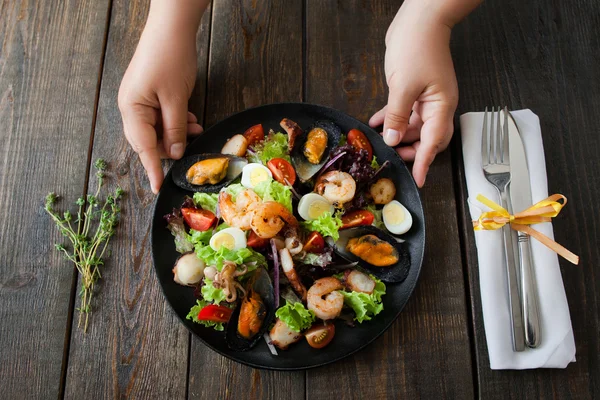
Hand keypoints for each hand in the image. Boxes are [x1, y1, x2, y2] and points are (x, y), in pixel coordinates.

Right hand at [118, 5, 203, 193]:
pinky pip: (162, 116)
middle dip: (170, 147)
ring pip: (158, 129)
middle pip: (149, 140)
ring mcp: (140, 99)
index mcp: (131, 109)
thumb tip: (174, 153)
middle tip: (189, 152)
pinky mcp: (151, 93)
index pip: (142, 147)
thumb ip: (175, 129)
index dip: (152, 169)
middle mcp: (132, 106)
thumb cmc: (170, 58)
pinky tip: (191, 119)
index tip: (157, 188)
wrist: (172, 26)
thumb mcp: (176, 99)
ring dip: (177, 133)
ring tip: (196, 130)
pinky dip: (177, 121)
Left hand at [369, 2, 458, 187]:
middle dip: (410, 150)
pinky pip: (403, 111)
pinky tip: (374, 123)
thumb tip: (392, 139)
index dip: (425, 163)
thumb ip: (397, 116)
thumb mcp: (403, 86)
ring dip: (397, 134)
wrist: (420, 18)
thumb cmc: (417, 47)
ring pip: (413, 126)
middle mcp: (437, 104)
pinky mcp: (414, 90)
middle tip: (392, 158)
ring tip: (379, 142)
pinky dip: (390, 119)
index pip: (434, 142)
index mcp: (441, 106)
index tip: (418, 180)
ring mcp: (426, 97)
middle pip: (426, 137)